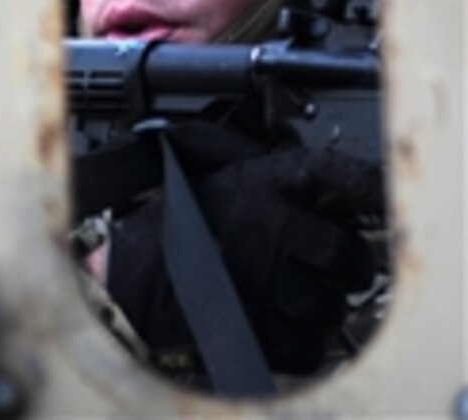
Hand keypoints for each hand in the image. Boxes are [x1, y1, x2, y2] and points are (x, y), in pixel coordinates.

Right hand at [106, 137, 381, 375]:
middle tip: (335, 265)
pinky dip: (303, 343)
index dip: (369, 185)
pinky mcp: (252, 330)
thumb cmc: (181, 222)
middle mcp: (267, 227)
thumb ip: (275, 175)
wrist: (135, 275)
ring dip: (322, 308)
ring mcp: (261, 280)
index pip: (335, 174)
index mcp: (262, 183)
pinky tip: (281, 324)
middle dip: (347, 266)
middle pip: (347, 254)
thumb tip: (332, 186)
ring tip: (295, 296)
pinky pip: (309, 348)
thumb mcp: (225, 175)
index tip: (386, 196)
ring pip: (331, 306)